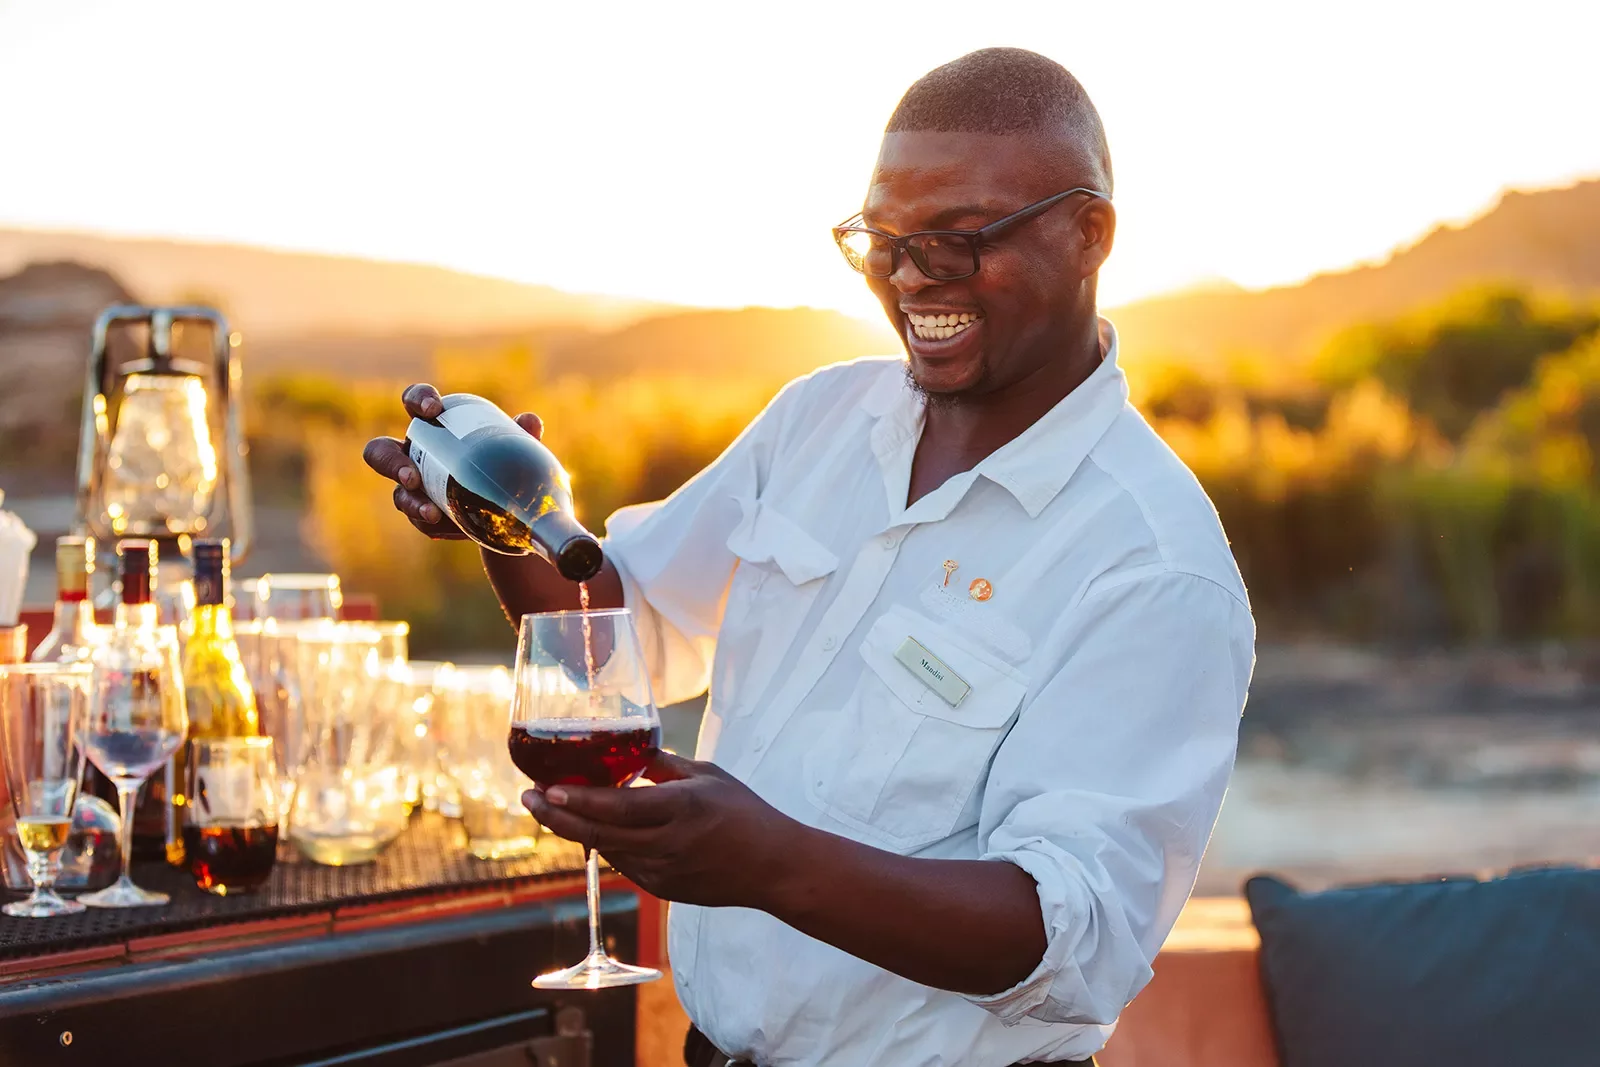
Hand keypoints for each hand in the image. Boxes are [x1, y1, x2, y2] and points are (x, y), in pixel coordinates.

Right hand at [361, 383, 544, 538]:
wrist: (506, 505)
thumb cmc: (502, 461)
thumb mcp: (515, 448)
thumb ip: (520, 435)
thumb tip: (530, 421)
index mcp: (432, 425)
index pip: (414, 401)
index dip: (417, 399)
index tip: (434, 410)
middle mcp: (414, 454)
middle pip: (381, 452)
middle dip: (391, 462)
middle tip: (413, 474)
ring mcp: (413, 487)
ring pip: (396, 492)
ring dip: (409, 500)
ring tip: (430, 511)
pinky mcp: (422, 513)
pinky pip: (416, 517)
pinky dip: (427, 519)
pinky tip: (442, 523)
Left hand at [522, 751, 805, 908]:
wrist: (773, 867)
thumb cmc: (746, 813)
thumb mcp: (708, 775)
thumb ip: (665, 765)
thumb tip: (630, 753)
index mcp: (681, 809)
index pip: (617, 807)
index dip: (577, 801)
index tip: (546, 789)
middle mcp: (667, 844)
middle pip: (598, 834)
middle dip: (556, 817)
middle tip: (529, 798)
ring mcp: (663, 872)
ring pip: (605, 851)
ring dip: (575, 831)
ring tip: (551, 808)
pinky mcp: (662, 890)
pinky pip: (622, 865)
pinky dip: (604, 844)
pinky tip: (591, 828)